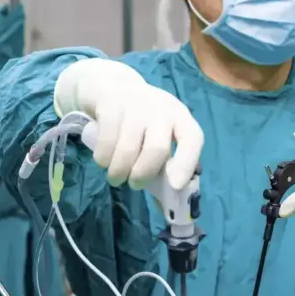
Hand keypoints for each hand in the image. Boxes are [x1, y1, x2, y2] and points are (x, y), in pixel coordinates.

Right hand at [54, 58, 202, 189]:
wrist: (112, 86)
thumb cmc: (141, 123)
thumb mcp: (157, 137)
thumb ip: (164, 169)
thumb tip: (169, 209)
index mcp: (180, 118)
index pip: (192, 138)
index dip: (186, 163)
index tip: (175, 185)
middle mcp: (162, 108)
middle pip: (156, 149)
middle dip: (142, 174)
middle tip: (134, 184)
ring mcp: (136, 104)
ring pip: (127, 150)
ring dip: (118, 172)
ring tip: (115, 177)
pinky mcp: (111, 105)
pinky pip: (106, 142)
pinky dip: (102, 159)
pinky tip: (103, 160)